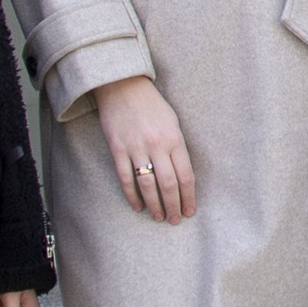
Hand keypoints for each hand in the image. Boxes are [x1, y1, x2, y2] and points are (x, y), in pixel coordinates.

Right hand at [95, 75, 196, 222]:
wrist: (122, 86)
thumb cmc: (152, 104)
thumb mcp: (172, 121)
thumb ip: (177, 147)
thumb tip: (181, 175)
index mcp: (175, 138)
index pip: (185, 175)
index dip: (188, 197)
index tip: (189, 211)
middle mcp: (157, 145)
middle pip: (168, 184)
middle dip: (173, 206)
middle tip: (175, 220)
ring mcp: (136, 148)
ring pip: (147, 185)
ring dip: (154, 205)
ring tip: (159, 217)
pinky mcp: (117, 149)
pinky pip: (126, 178)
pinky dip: (132, 195)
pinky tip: (138, 206)